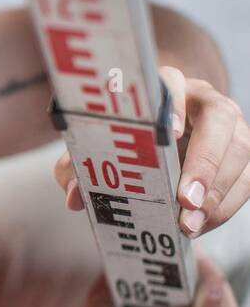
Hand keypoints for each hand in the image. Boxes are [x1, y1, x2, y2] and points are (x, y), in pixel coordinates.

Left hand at [54, 66, 249, 238]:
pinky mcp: (243, 157)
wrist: (159, 152)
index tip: (171, 131)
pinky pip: (248, 180)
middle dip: (206, 160)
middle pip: (220, 116)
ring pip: (240, 149)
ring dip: (217, 192)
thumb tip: (75, 196)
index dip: (174, 103)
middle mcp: (204, 102)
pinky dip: (226, 207)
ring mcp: (231, 128)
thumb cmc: (124, 145)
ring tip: (189, 225)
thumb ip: (78, 167)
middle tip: (186, 199)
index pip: (173, 81)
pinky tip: (201, 225)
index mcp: (166, 90)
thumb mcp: (95, 151)